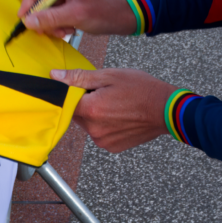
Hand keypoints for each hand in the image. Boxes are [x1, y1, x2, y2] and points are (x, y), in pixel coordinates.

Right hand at [19, 0, 136, 37]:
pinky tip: (68, 30)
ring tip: (63, 31)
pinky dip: (57, 25)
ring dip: (50, 23)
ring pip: (44, 9)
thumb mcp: (76, 15)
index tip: (23, 17)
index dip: (28, 1)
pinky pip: (53, 15)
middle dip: (41, 16)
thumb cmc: (104, 12)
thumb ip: (51, 18)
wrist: (122, 19)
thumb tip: (28, 21)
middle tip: (44, 30)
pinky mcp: (67, 4)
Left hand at [52, 68, 177, 152]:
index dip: (73, 91)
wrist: (167, 109)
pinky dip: (105, 124)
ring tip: (116, 103)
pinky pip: (100, 133)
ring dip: (95, 114)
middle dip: (86, 102)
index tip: (84, 86)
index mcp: (91, 110)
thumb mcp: (109, 75)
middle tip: (105, 92)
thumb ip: (79, 77)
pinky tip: (120, 115)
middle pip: (77, 113)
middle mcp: (94, 130)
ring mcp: (103, 141)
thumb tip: (54, 76)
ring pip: (88, 124)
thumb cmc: (141, 88)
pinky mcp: (113, 147)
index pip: (65, 101)